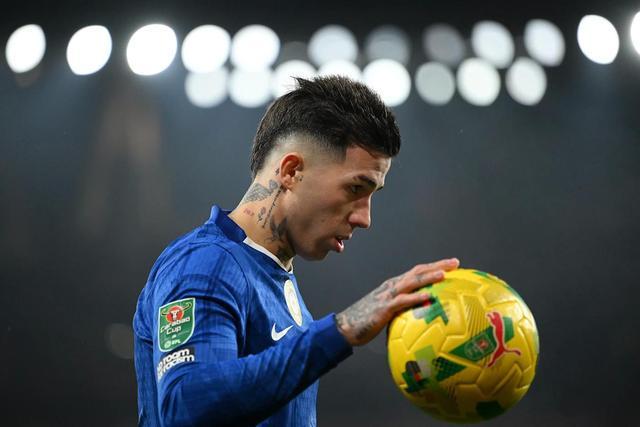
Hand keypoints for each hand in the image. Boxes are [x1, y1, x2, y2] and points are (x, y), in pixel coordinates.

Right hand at [335, 258, 459, 345]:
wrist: (345, 327)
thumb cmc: (366, 322)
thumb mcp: (388, 314)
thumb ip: (403, 312)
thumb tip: (421, 320)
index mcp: (394, 286)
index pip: (417, 272)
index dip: (433, 266)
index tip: (451, 265)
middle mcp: (392, 286)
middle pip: (417, 271)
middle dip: (437, 265)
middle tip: (455, 263)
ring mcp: (387, 295)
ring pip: (411, 282)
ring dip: (428, 277)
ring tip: (444, 274)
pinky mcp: (384, 308)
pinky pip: (402, 301)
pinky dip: (416, 297)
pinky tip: (428, 297)